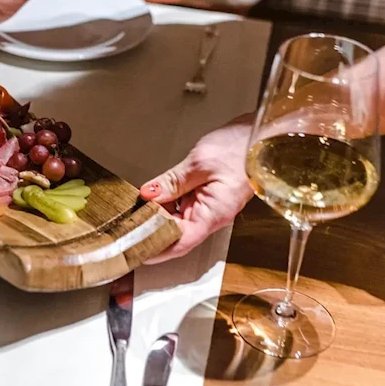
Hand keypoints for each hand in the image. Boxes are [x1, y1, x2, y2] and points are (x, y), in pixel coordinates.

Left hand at [139, 115, 254, 262]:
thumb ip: (172, 182)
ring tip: (132, 212)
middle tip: (124, 226)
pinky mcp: (205, 196)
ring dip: (156, 217)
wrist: (259, 136)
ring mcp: (208, 207)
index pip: (180, 242)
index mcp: (213, 214)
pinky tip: (149, 198)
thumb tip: (147, 195)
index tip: (134, 249)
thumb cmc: (239, 148)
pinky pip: (181, 206)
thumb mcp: (199, 164)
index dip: (156, 249)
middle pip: (175, 234)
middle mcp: (210, 216)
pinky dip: (165, 204)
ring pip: (176, 220)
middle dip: (150, 232)